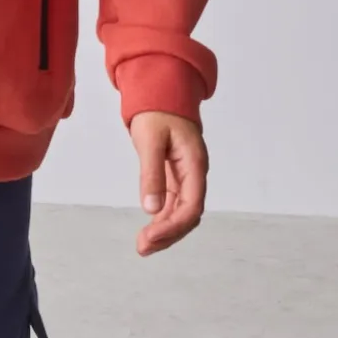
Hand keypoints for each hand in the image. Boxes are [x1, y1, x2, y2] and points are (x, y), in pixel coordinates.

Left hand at [129, 110, 207, 255]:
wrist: (161, 90)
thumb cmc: (157, 111)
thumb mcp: (150, 140)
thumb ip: (152, 174)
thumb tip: (151, 209)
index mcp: (194, 165)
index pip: (191, 206)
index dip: (173, 226)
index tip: (151, 238)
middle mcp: (194, 173)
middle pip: (188, 214)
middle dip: (168, 234)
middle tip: (143, 247)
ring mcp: (186, 175)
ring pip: (181, 211)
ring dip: (164, 229)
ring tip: (143, 244)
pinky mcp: (176, 174)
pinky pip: (173, 202)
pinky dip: (162, 216)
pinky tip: (150, 227)